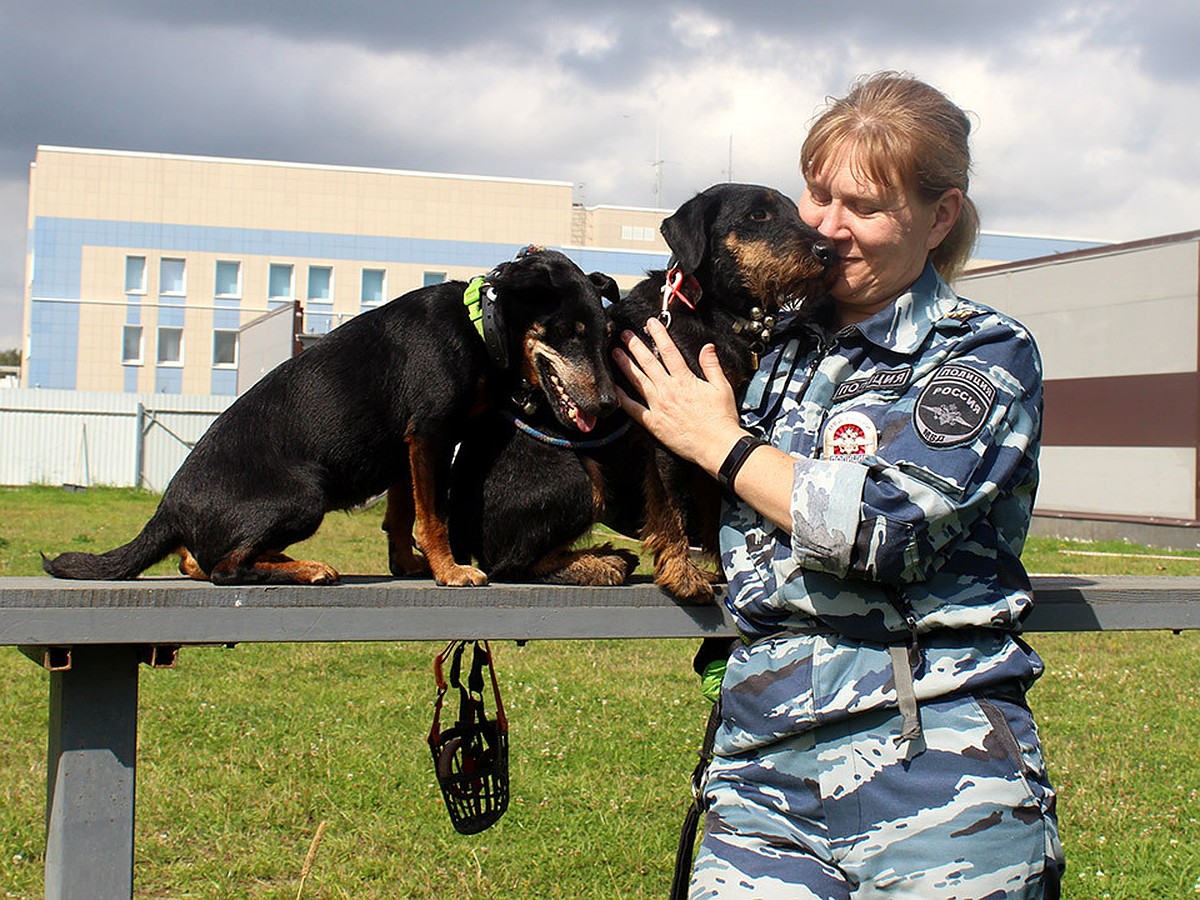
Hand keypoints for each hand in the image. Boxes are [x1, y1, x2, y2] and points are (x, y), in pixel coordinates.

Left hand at [612, 318, 746, 474]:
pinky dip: (621, 398)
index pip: (669, 352)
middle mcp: (669, 391)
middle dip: (635, 346)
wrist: (718, 446)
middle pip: (648, 363)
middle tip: (624, 335)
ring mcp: (658, 406)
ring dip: (625, 365)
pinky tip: (612, 388)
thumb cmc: (722, 419)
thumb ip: (712, 366)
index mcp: (685, 380)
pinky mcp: (653, 423)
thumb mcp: (722, 387)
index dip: (659, 335)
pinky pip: (633, 409)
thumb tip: (708, 347)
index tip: (650, 323)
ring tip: (615, 353)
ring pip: (638, 381)